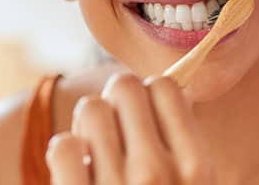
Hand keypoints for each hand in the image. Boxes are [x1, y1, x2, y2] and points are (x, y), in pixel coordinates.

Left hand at [46, 74, 212, 183]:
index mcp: (195, 167)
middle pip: (124, 85)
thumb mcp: (195, 182)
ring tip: (97, 154)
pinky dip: (66, 154)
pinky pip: (63, 145)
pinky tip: (78, 172)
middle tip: (117, 135)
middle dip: (117, 103)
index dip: (149, 96)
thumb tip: (175, 83)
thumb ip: (184, 142)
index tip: (145, 119)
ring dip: (88, 127)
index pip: (164, 86)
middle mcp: (156, 173)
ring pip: (91, 108)